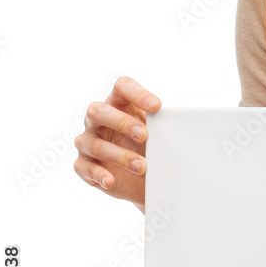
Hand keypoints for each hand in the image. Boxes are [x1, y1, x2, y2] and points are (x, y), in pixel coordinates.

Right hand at [73, 76, 160, 212]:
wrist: (143, 178)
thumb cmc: (149, 144)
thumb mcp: (158, 132)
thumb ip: (164, 122)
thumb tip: (181, 120)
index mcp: (118, 103)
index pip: (121, 87)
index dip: (137, 93)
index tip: (157, 107)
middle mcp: (98, 119)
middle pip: (98, 111)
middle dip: (122, 122)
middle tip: (144, 135)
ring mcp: (87, 141)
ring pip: (94, 144)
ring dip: (120, 155)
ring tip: (142, 166)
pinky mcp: (83, 165)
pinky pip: (84, 167)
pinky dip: (99, 174)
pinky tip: (111, 180)